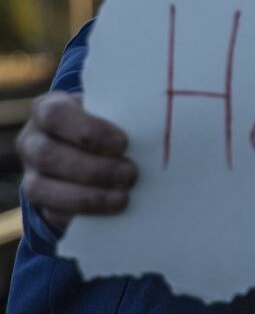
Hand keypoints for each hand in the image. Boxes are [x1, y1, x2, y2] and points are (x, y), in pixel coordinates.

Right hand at [15, 92, 137, 228]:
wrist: (92, 149)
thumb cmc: (109, 123)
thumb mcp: (112, 112)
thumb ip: (123, 116)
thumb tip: (155, 128)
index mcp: (47, 109)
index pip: (56, 115)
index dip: (89, 131)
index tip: (123, 143)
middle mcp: (31, 141)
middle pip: (49, 156)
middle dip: (93, 169)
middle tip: (131, 173)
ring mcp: (30, 174)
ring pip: (42, 189)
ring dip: (88, 196)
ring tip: (124, 197)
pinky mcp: (40, 203)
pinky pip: (51, 214)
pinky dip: (83, 214)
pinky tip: (110, 210)